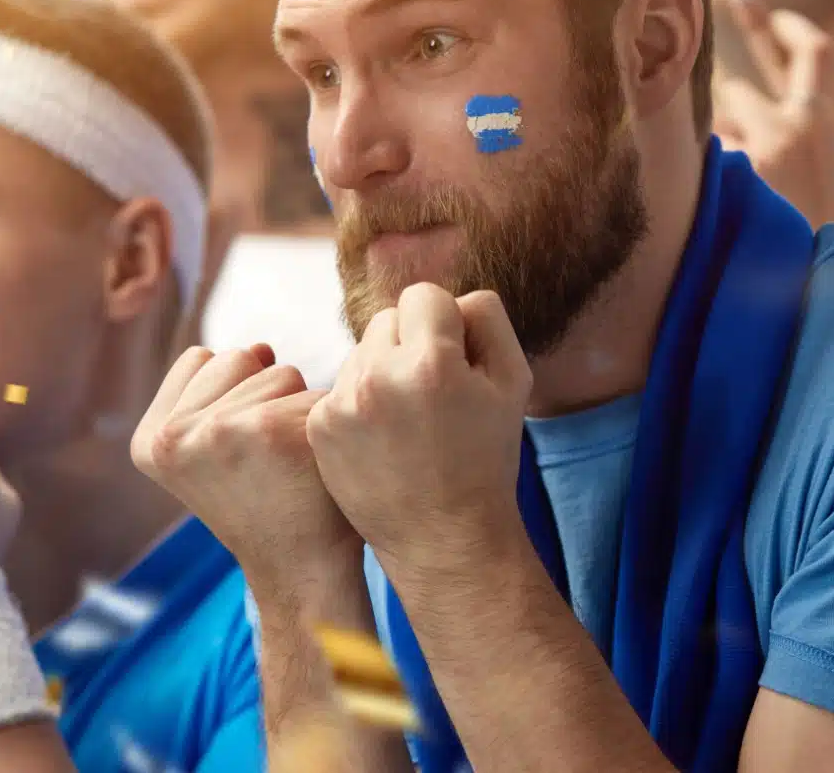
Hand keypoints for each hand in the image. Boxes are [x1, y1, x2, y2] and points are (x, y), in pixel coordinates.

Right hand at [132, 344, 360, 603]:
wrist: (304, 567)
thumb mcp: (212, 449)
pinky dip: (323, 416)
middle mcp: (171, 438)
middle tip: (270, 457)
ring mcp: (217, 432)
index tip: (241, 449)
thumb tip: (260, 348)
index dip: (233, 391)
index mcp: (149, 442)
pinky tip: (314, 460)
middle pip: (239, 356)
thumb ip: (219, 391)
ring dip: (296, 404)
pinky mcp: (269, 430)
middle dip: (264, 392)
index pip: (201, 359)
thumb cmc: (268, 500)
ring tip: (289, 460)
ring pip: (279, 369)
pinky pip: (312, 388)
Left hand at [305, 284, 530, 582]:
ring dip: (383, 372)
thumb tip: (450, 296)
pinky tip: (383, 440)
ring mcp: (342, 404)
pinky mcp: (319, 427)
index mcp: (431, 362)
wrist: (443, 537)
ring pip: (361, 352)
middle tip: (433, 394)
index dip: (445, 324)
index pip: (423, 295)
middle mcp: (378, 377)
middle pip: (387, 318)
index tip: (455, 362)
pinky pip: (340, 387)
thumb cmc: (487, 457)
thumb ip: (486, 318)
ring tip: (408, 422)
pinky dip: (359, 404)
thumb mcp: (513, 381)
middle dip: (411, 343)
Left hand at [713, 0, 833, 225]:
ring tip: (734, 189)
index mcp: (824, 125)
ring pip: (722, 110)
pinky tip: (721, 206)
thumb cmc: (806, 235)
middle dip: (747, 23)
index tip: (765, 11)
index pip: (815, 53)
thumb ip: (778, 134)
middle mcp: (807, 120)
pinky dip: (704, 172)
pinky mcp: (751, 161)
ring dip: (715, 138)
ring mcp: (778, 137)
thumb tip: (722, 99)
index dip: (786, 28)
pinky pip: (707, 147)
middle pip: (767, 57)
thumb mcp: (809, 177)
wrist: (824, 283)